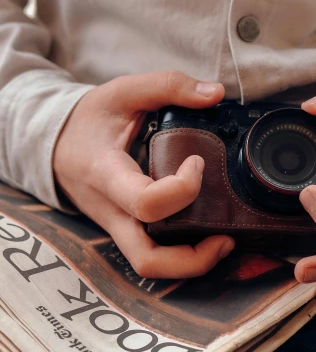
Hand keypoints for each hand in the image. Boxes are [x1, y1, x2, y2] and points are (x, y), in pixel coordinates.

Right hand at [54, 71, 234, 278]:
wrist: (54, 145)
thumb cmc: (88, 120)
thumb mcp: (122, 91)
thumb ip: (169, 85)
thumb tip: (216, 93)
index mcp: (107, 176)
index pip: (145, 202)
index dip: (182, 189)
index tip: (196, 162)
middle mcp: (112, 212)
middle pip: (148, 260)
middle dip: (193, 258)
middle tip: (226, 236)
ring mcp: (119, 227)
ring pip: (151, 266)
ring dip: (191, 263)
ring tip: (223, 241)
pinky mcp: (127, 232)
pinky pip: (154, 255)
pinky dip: (183, 254)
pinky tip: (206, 233)